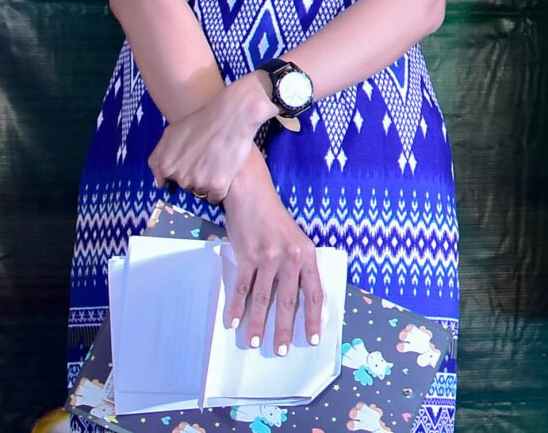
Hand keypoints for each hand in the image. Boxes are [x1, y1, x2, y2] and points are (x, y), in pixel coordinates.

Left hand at [148, 71, 281, 205]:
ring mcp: (199, 182)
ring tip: (218, 162)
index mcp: (167, 166)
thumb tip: (160, 184)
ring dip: (209, 182)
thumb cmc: (202, 120)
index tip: (194, 160)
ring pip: (202, 191)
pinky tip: (225, 173)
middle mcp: (180, 177)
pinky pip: (216, 197)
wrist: (233, 115)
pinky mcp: (218, 186)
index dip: (184, 169)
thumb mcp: (171, 133)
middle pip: (187, 186)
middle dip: (196, 175)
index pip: (171, 181)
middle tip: (208, 157)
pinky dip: (220, 189)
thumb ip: (158, 158)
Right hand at [219, 159, 322, 353]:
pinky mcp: (248, 255)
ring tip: (254, 343)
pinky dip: (237, 307)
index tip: (313, 339)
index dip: (314, 318)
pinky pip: (242, 287)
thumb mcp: (296, 240)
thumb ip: (299, 266)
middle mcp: (291, 257)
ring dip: (257, 323)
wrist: (252, 194)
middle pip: (288, 302)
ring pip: (264, 298)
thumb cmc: (274, 220)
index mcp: (308, 255)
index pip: (314, 293)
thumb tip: (299, 299)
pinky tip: (233, 322)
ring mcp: (269, 257)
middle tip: (280, 351)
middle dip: (284, 330)